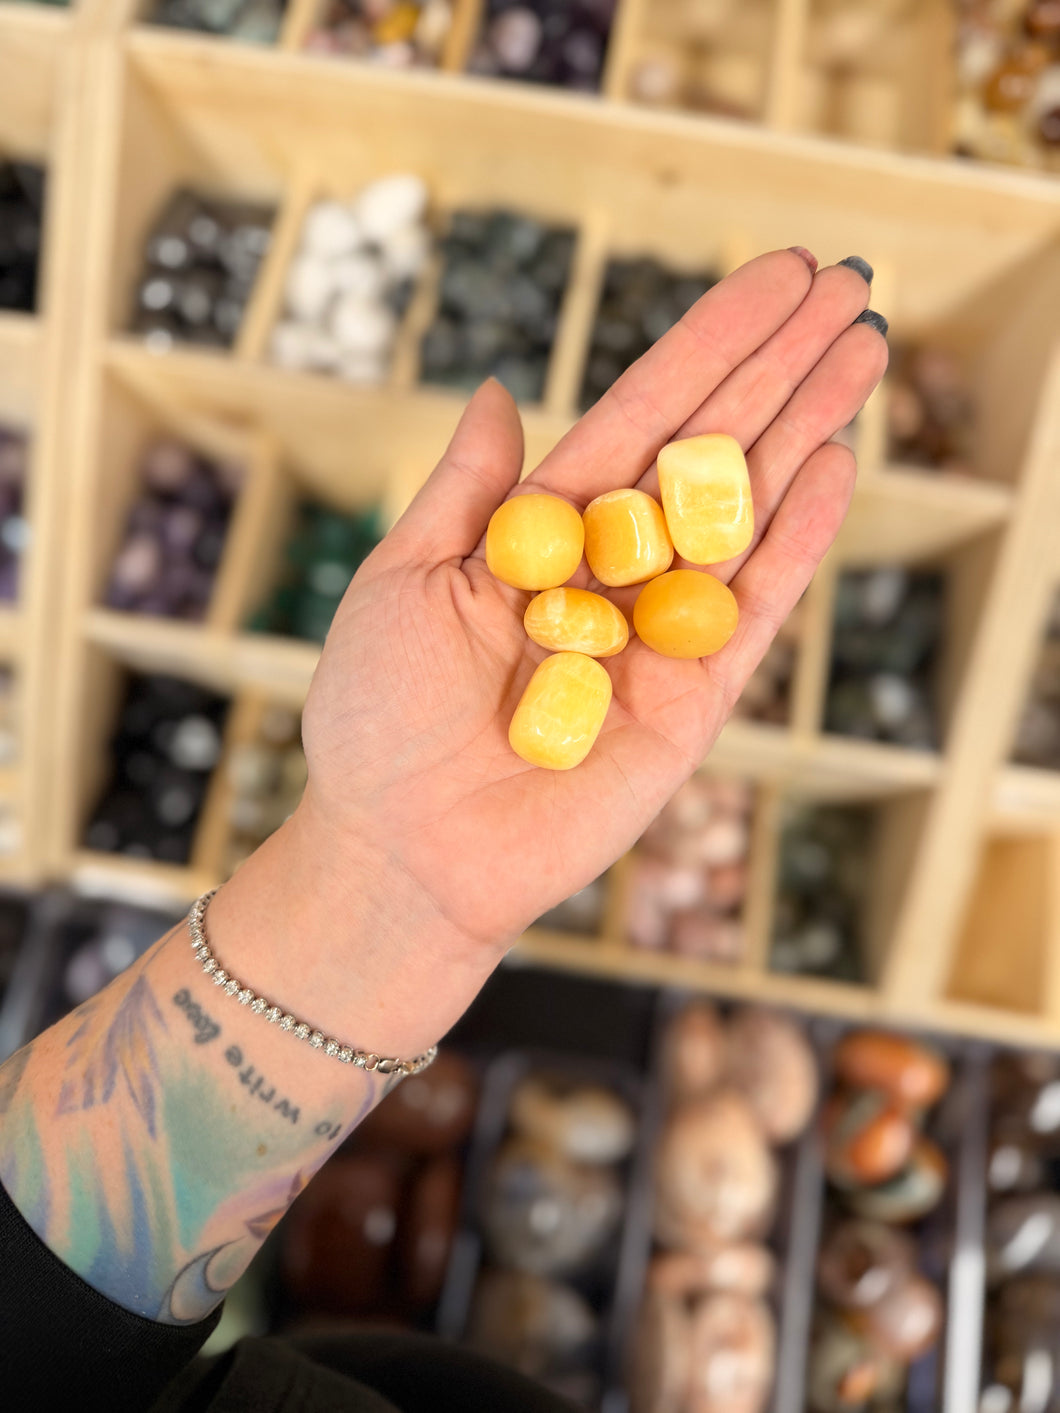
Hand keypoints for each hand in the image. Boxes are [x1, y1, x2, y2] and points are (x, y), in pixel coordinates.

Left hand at [298, 250, 887, 956]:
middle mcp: (611, 572)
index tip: (772, 276)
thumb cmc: (379, 716)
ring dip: (805, 428)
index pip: (639, 418)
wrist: (402, 850)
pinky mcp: (693, 702)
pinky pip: (754, 611)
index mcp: (542, 532)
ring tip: (860, 348)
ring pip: (744, 515)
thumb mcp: (403, 578)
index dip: (706, 346)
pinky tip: (836, 464)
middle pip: (708, 451)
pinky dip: (796, 541)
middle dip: (775, 368)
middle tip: (845, 282)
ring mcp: (659, 633)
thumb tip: (495, 390)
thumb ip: (468, 489)